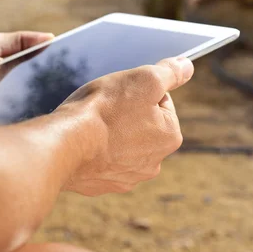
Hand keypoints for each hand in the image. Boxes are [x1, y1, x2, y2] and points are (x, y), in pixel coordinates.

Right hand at [57, 57, 193, 195]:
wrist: (65, 144)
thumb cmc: (105, 110)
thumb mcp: (144, 79)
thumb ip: (170, 73)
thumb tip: (187, 67)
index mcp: (169, 137)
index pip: (161, 102)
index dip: (139, 91)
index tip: (122, 94)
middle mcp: (153, 163)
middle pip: (142, 125)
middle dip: (126, 114)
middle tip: (106, 107)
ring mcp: (126, 178)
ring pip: (121, 145)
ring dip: (110, 134)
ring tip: (92, 125)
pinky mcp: (101, 185)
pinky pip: (101, 162)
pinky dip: (94, 152)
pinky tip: (83, 143)